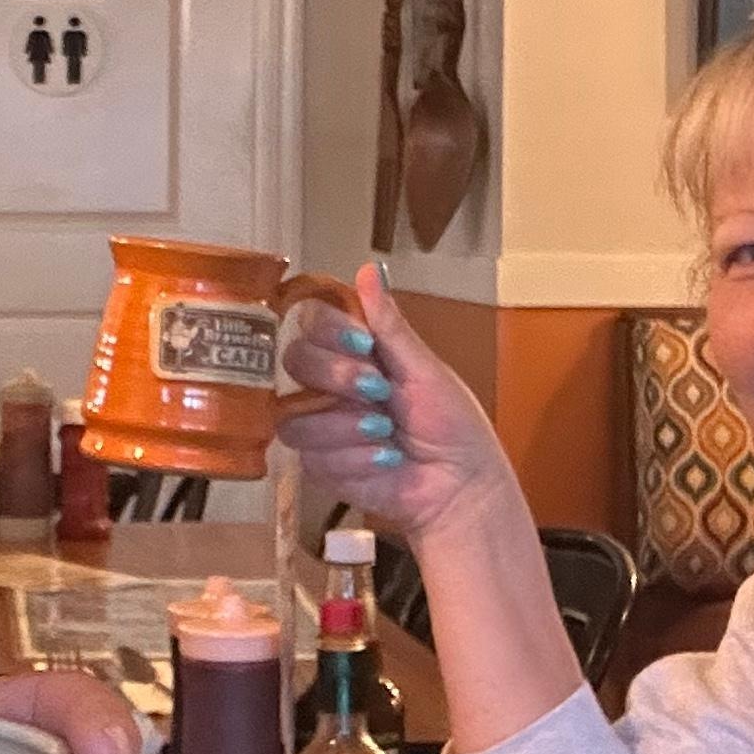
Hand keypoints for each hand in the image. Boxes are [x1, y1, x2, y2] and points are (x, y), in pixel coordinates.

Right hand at [275, 267, 523, 550]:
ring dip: (344, 425)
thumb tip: (369, 269)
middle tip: (378, 392)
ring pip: (294, 415)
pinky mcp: (320, 466)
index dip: (328, 330)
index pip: (311, 322)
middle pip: (294, 361)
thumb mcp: (424, 368)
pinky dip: (354, 458)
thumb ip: (389, 325)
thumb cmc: (452, 425)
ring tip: (385, 433)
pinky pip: (312, 456)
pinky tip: (384, 460)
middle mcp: (330, 385)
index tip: (363, 342)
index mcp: (355, 354)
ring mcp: (321, 426)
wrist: (459, 485)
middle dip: (337, 377)